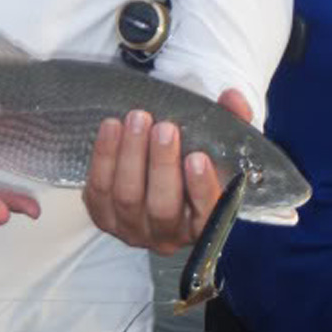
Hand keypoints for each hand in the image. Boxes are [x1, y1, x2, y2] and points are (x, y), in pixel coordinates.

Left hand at [82, 88, 252, 254]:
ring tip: (137, 118)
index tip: (197, 158)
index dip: (201, 188)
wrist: (153, 170)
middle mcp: (167, 234)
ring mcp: (132, 228)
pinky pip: (98, 190)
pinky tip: (111, 126)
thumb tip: (232, 97)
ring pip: (127, 197)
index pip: (207, 214)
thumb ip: (231, 120)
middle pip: (162, 207)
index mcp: (202, 222)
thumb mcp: (216, 143)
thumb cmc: (189, 160)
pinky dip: (104, 156)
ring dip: (131, 155)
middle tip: (165, 128)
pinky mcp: (103, 216)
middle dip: (162, 165)